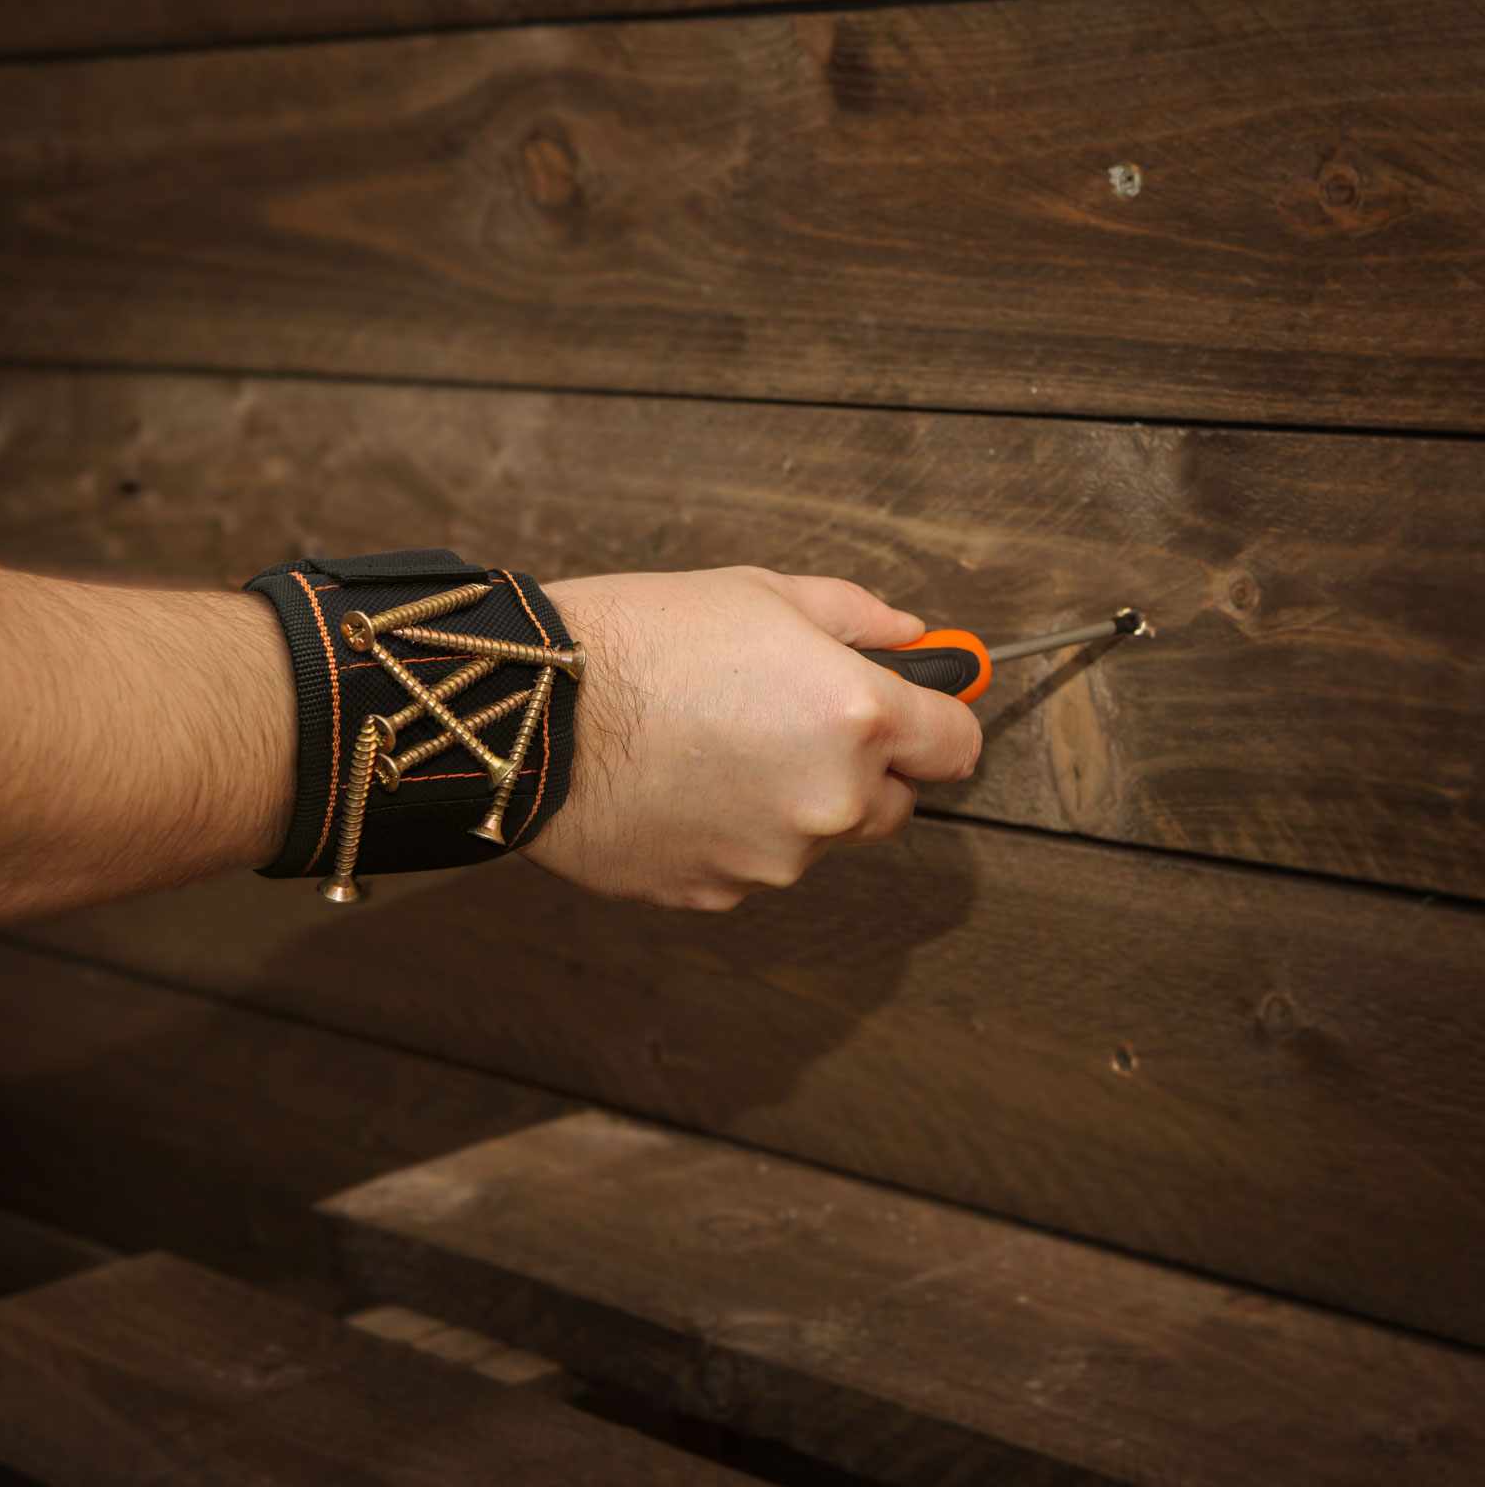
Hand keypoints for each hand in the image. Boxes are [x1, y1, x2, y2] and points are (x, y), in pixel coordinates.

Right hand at [525, 566, 981, 909]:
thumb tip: (912, 637)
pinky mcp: (716, 895)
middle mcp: (830, 802)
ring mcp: (773, 861)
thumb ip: (858, 618)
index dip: (938, 725)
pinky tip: (677, 789)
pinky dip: (728, 837)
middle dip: (860, 771)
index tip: (917, 716)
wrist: (531, 710)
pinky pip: (748, 867)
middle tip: (786, 723)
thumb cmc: (642, 636)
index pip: (955, 747)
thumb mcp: (760, 591)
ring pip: (814, 840)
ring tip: (711, 751)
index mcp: (858, 718)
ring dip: (787, 806)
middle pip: (893, 805)